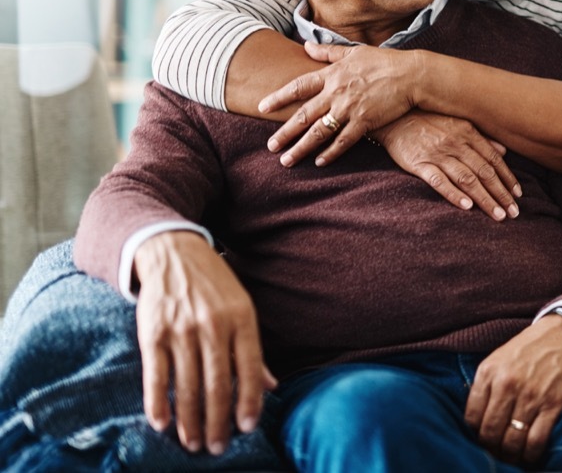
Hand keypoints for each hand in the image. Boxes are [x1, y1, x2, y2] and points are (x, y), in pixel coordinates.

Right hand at [134, 231, 276, 455]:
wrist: (173, 252)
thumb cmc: (214, 286)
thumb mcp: (242, 308)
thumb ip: (253, 349)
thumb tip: (271, 387)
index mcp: (242, 319)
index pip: (250, 368)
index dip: (249, 401)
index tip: (247, 428)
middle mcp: (213, 325)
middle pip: (217, 383)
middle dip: (218, 420)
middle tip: (217, 448)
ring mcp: (181, 329)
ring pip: (187, 385)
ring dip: (190, 420)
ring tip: (193, 443)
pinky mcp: (152, 332)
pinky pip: (156, 375)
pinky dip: (157, 402)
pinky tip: (162, 424)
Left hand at [260, 43, 420, 167]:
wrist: (411, 75)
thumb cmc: (383, 62)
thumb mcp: (353, 52)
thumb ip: (327, 52)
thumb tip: (306, 46)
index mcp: (332, 74)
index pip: (299, 87)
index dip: (279, 97)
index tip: (262, 107)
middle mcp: (336, 93)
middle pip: (304, 115)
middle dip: (285, 132)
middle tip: (270, 146)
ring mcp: (350, 109)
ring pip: (319, 132)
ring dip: (301, 148)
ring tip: (286, 160)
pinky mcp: (365, 122)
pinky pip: (344, 141)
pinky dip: (331, 153)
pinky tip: (319, 162)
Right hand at [375, 111, 521, 220]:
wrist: (393, 116)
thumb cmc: (428, 120)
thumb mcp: (457, 122)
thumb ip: (481, 138)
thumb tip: (504, 151)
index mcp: (468, 133)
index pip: (494, 159)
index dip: (508, 178)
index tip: (518, 195)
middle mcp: (456, 144)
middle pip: (484, 172)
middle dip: (501, 193)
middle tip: (514, 213)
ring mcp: (438, 154)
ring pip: (467, 179)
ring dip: (485, 198)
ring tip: (498, 215)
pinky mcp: (419, 164)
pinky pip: (439, 181)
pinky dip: (454, 194)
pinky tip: (467, 207)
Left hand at [465, 315, 561, 464]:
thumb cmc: (529, 348)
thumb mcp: (498, 357)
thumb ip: (485, 385)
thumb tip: (475, 419)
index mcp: (489, 372)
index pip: (471, 418)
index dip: (475, 434)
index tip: (482, 437)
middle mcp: (507, 385)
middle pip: (490, 433)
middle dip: (491, 448)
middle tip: (496, 451)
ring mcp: (531, 396)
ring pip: (512, 441)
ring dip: (510, 455)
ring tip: (512, 455)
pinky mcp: (553, 404)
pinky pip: (537, 441)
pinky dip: (531, 455)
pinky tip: (530, 455)